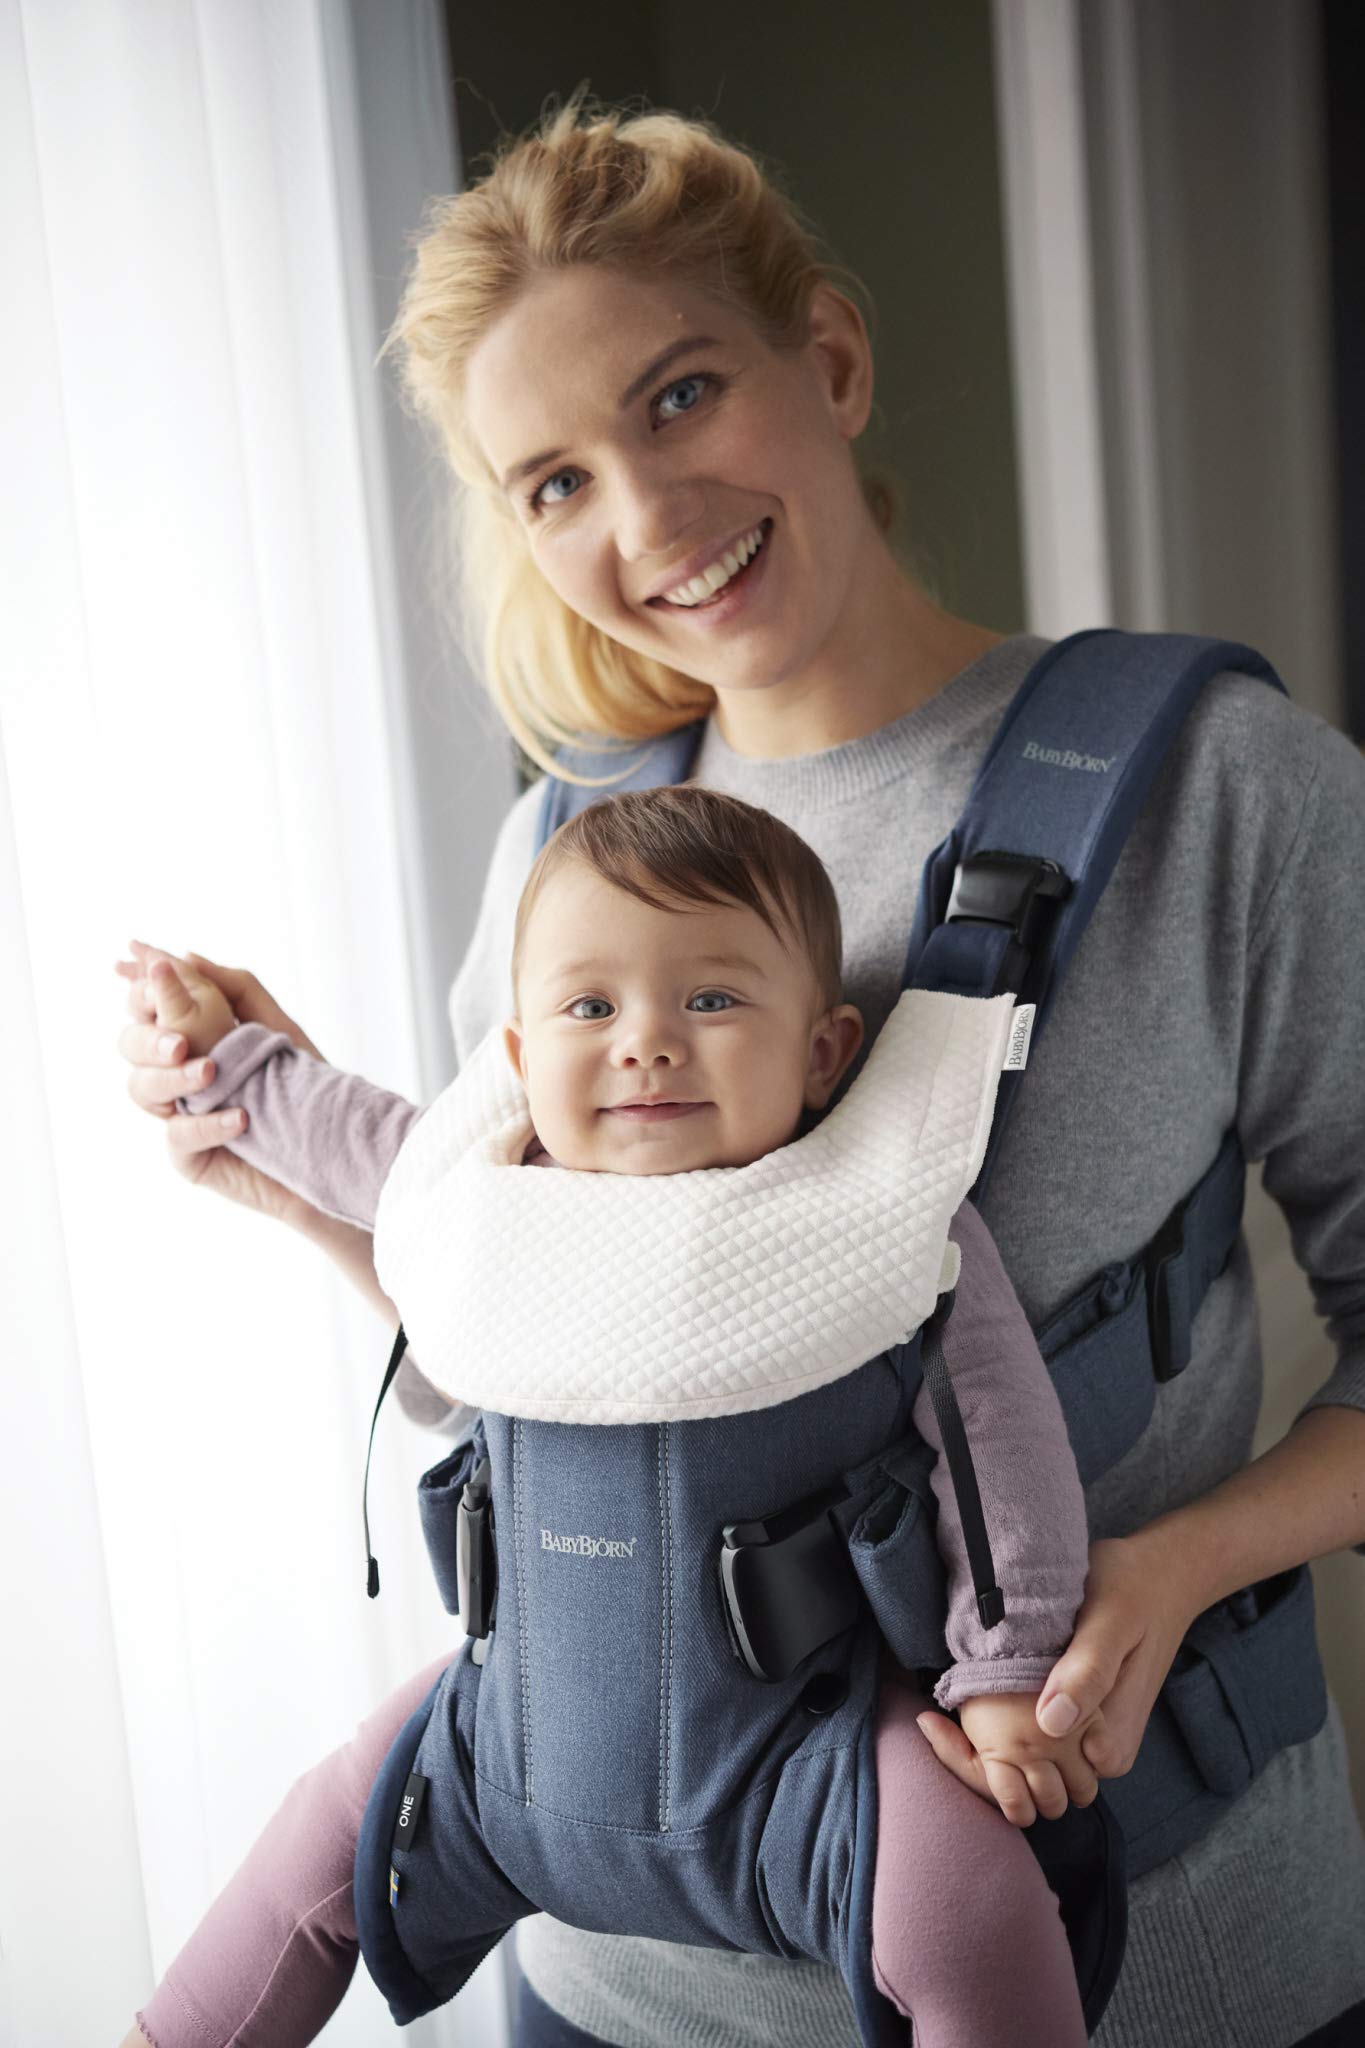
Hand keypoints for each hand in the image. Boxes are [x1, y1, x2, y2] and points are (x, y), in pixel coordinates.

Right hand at [114, 939, 324, 1224]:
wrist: (331, 1149)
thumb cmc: (305, 1086)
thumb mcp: (278, 1028)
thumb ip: (237, 989)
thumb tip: (188, 955)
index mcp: (192, 1040)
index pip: (150, 1008)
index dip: (141, 988)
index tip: (139, 966)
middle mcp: (176, 1075)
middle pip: (131, 1045)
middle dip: (149, 1039)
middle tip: (179, 1042)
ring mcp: (179, 1116)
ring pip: (142, 1088)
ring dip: (173, 1077)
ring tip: (212, 1073)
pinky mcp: (190, 1157)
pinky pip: (178, 1136)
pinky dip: (207, 1124)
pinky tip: (240, 1116)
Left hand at [916, 1533, 1200, 1810]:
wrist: (1163, 1577)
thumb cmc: (1132, 1591)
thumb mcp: (1110, 1621)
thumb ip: (1087, 1673)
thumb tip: (1050, 1724)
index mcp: (1108, 1738)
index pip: (1040, 1786)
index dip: (983, 1766)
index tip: (934, 1724)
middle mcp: (1102, 1750)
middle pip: (1031, 1786)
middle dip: (979, 1763)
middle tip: (930, 1720)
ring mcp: (1092, 1738)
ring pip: (1032, 1767)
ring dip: (988, 1748)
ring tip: (942, 1715)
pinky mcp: (1084, 1720)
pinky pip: (1038, 1741)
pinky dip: (1004, 1729)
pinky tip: (977, 1693)